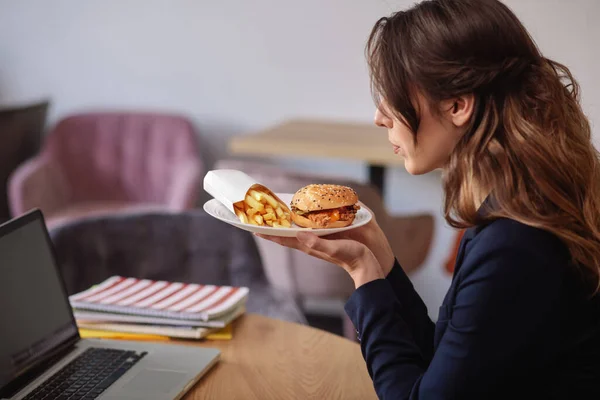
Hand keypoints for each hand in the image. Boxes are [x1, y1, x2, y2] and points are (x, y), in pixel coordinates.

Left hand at [256, 204, 395, 286]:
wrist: (366, 265)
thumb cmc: (351, 257)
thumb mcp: (334, 249)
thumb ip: (318, 244)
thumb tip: (300, 236)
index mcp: (309, 246)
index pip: (284, 239)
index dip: (269, 234)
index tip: (254, 228)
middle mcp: (310, 243)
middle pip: (286, 235)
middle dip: (274, 227)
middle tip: (261, 216)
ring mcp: (318, 241)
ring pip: (296, 232)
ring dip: (285, 224)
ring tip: (276, 215)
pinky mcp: (327, 237)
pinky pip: (309, 228)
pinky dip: (301, 222)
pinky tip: (302, 216)